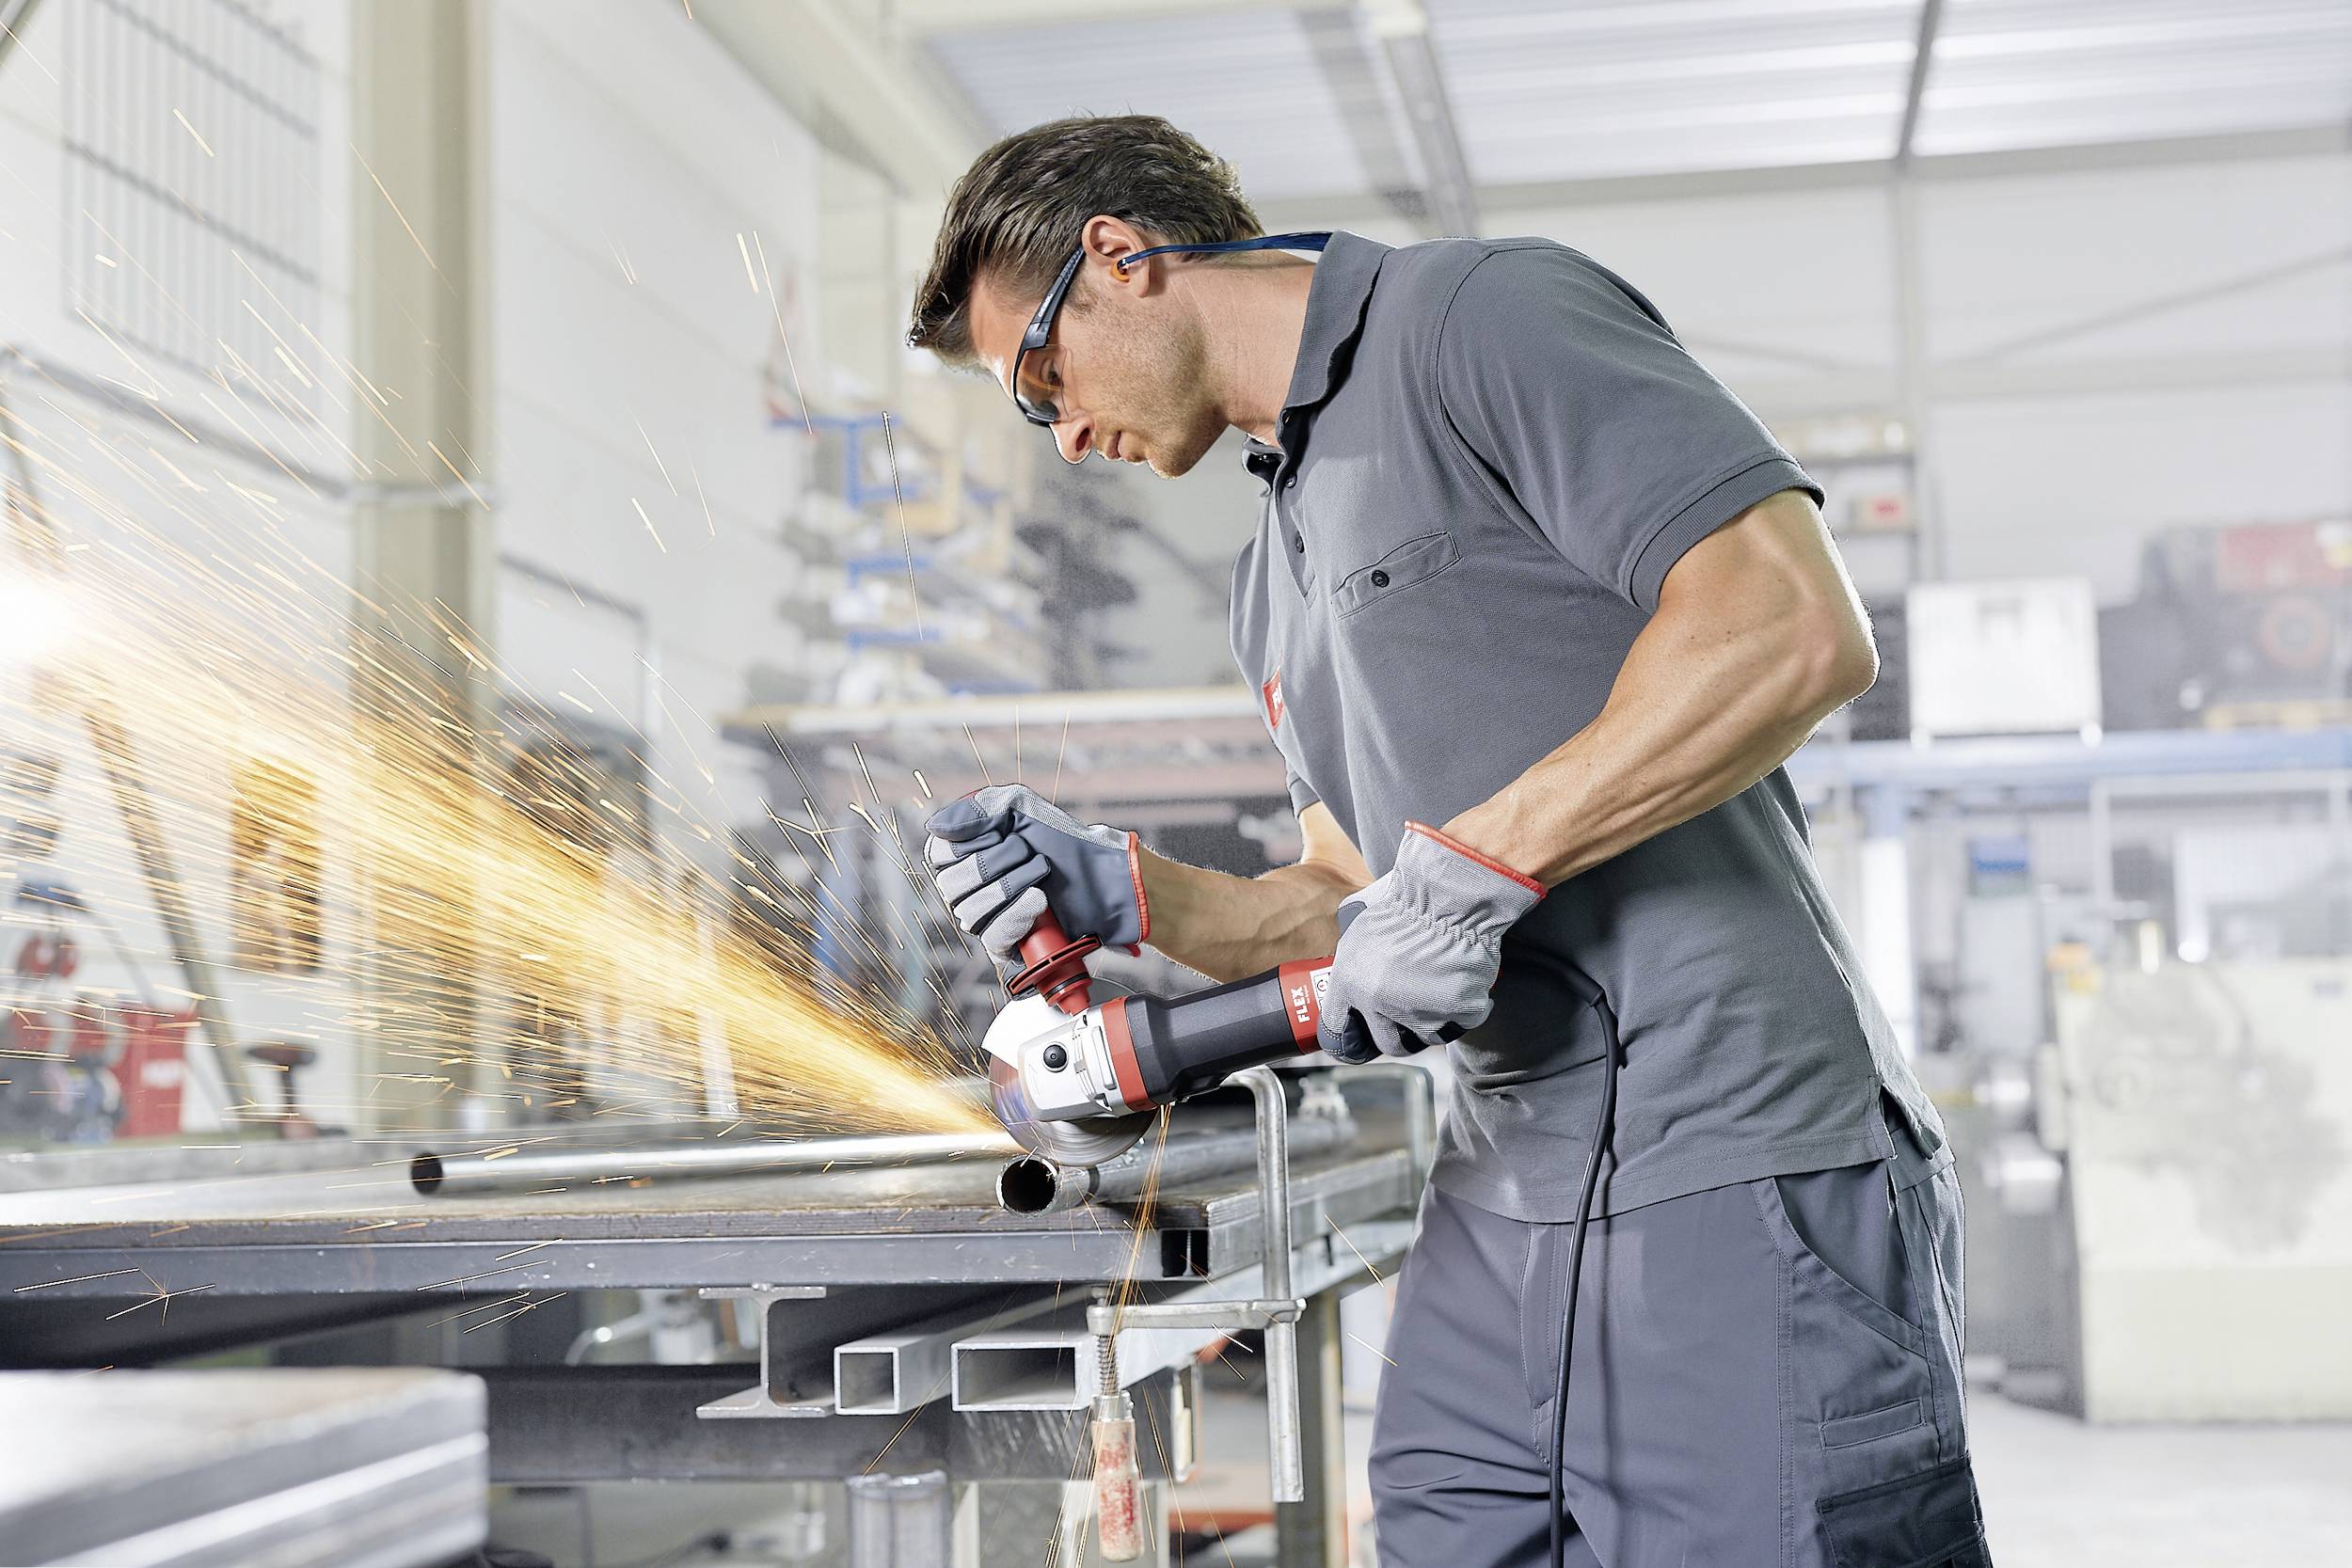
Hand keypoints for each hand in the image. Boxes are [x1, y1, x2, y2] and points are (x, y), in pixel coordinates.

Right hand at [924, 784, 1147, 960]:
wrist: (1102, 876)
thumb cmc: (1062, 842)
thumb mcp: (1020, 807)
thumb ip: (978, 806)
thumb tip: (936, 826)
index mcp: (965, 856)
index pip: (938, 854)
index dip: (968, 843)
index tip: (1002, 832)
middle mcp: (969, 890)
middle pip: (952, 885)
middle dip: (996, 864)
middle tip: (1029, 853)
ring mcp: (986, 919)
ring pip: (971, 912)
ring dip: (1012, 887)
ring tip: (1042, 874)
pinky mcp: (1007, 945)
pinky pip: (993, 938)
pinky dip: (1018, 916)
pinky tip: (1039, 902)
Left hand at [1316, 822, 1544, 1063]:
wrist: (1449, 894)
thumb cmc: (1404, 901)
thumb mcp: (1357, 924)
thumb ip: (1351, 957)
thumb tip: (1350, 970)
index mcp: (1349, 984)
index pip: (1338, 1030)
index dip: (1353, 1033)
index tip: (1362, 1032)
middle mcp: (1380, 1006)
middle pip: (1389, 1043)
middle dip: (1400, 1032)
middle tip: (1412, 1010)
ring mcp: (1421, 1014)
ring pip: (1427, 1037)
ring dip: (1434, 1020)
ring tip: (1440, 991)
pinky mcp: (1458, 1013)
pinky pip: (1462, 1021)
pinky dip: (1465, 1008)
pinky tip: (1463, 983)